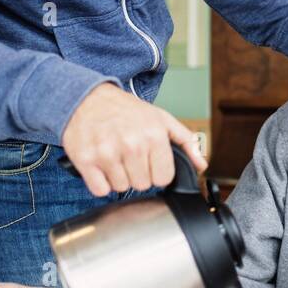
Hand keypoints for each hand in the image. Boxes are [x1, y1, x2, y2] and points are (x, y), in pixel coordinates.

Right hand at [62, 83, 206, 196]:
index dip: (157, 172)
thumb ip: (186, 142)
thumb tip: (201, 166)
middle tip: (129, 156)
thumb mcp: (162, 119)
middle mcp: (131, 145)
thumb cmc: (126, 110)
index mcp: (154, 135)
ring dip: (118, 177)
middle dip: (137, 174)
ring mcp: (107, 153)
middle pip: (142, 185)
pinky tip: (101, 164)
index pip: (164, 178)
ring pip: (121, 188)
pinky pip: (100, 190)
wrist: (87, 98)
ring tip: (115, 157)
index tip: (150, 161)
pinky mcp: (86, 160)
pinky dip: (100, 182)